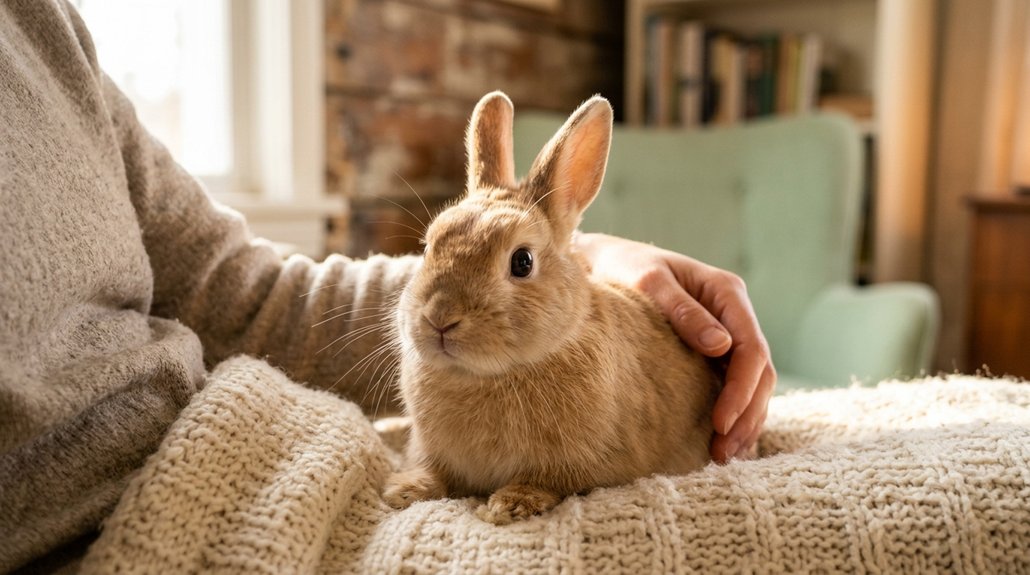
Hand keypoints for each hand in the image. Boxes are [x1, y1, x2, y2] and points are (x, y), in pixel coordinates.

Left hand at [574, 232, 775, 462]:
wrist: (605, 261)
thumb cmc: (625, 267)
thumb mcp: (649, 282)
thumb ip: (683, 311)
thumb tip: (722, 347)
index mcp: (727, 292)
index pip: (751, 348)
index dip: (742, 390)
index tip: (720, 423)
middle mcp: (734, 313)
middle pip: (760, 371)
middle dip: (747, 414)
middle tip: (723, 452)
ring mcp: (727, 332)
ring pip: (753, 383)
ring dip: (744, 420)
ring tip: (723, 456)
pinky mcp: (713, 350)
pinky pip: (734, 385)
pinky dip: (734, 414)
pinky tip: (722, 442)